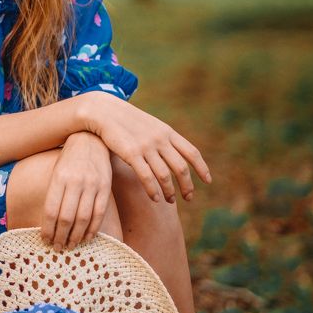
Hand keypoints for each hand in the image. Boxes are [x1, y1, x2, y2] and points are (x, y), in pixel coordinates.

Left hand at [40, 132, 112, 250]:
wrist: (91, 139)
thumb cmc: (69, 159)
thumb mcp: (56, 171)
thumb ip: (54, 193)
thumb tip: (48, 222)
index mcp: (59, 177)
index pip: (51, 210)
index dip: (47, 229)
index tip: (45, 240)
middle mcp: (76, 182)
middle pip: (66, 218)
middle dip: (60, 236)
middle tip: (57, 247)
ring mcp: (92, 185)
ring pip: (83, 218)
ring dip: (76, 236)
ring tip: (70, 245)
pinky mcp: (105, 188)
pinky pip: (99, 213)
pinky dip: (92, 229)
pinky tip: (86, 238)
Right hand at [79, 91, 211, 202]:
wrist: (104, 111)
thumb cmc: (126, 121)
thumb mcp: (150, 125)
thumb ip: (162, 138)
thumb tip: (174, 155)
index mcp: (167, 132)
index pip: (192, 152)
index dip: (202, 168)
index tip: (208, 181)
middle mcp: (160, 140)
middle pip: (181, 168)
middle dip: (187, 186)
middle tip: (189, 198)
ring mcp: (146, 147)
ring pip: (165, 176)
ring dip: (170, 191)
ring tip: (170, 200)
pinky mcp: (131, 154)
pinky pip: (147, 177)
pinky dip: (153, 191)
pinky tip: (155, 199)